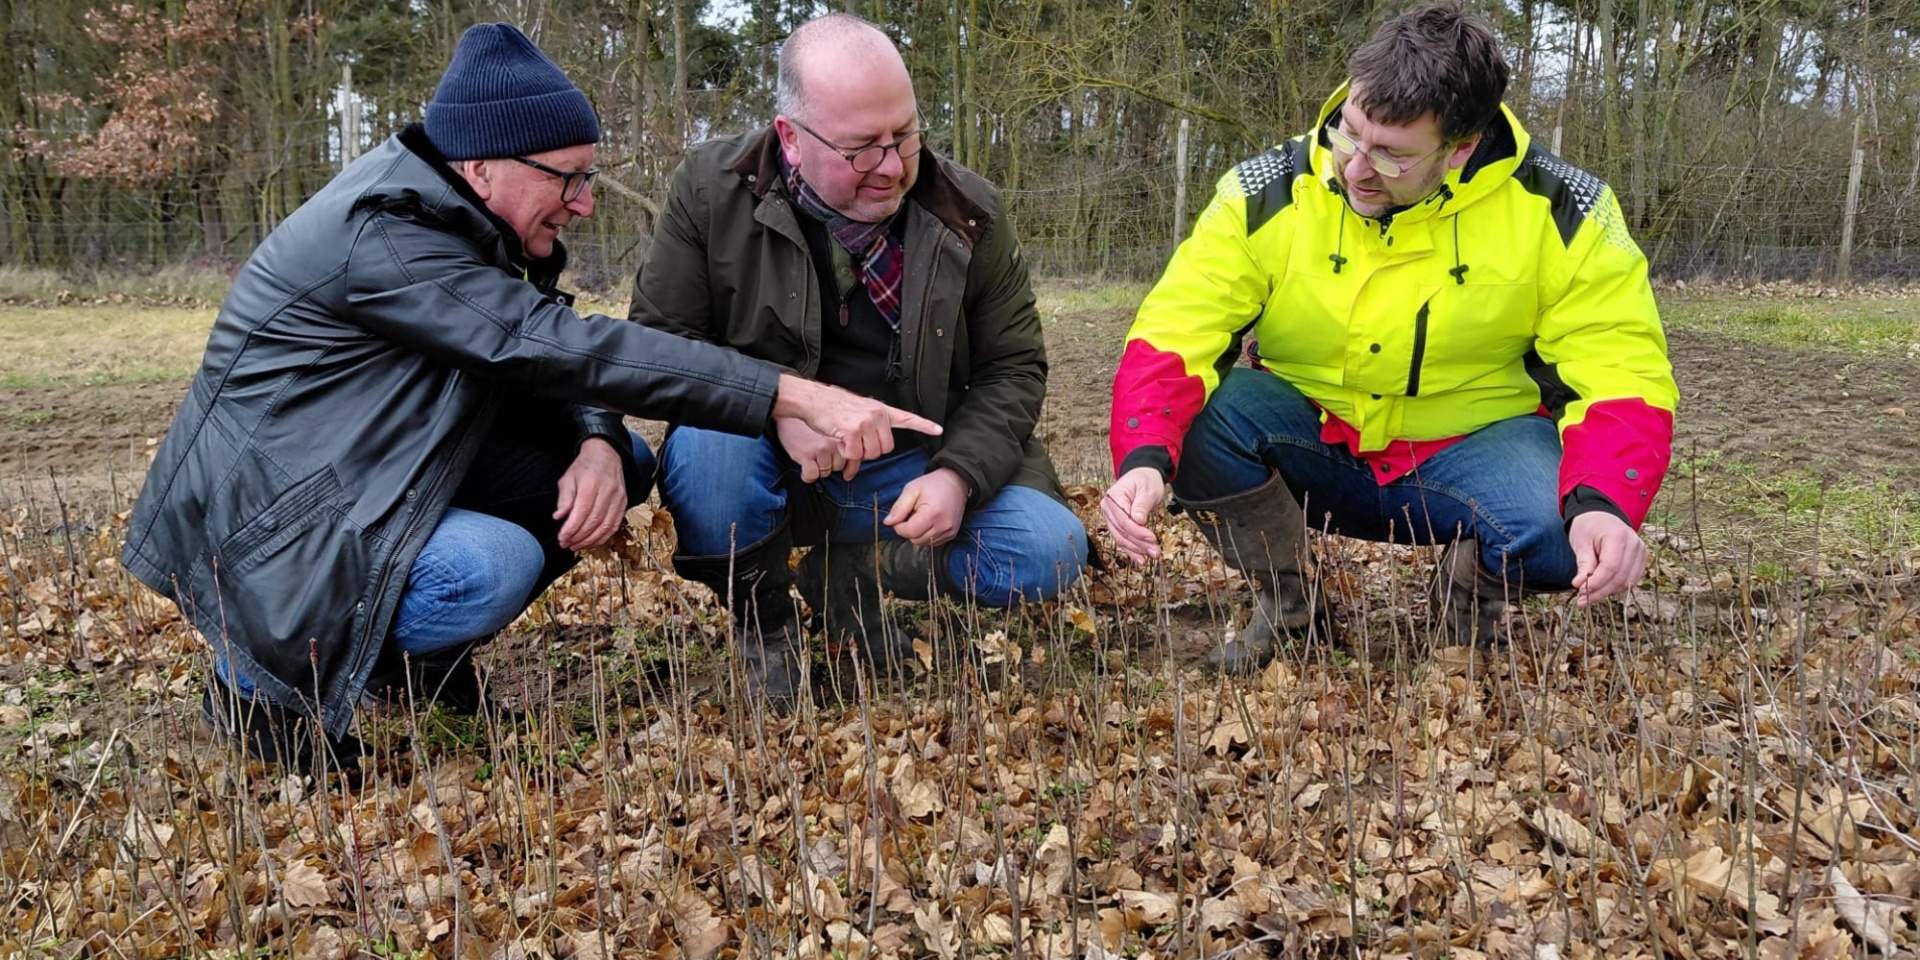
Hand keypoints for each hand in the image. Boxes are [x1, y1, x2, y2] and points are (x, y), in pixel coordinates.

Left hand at [554, 437, 627, 551]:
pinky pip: (614, 526)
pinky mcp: (623, 504)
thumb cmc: (584, 468)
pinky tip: (591, 542)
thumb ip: (564, 499)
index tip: (562, 537)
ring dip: (590, 540)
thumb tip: (559, 517)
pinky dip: (602, 537)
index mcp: (591, 482)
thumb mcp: (568, 478)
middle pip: (594, 521)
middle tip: (566, 544)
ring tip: (577, 546)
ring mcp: (618, 498)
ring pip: (605, 526)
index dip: (571, 528)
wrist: (606, 455)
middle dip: (578, 537)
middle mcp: (607, 490)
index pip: (582, 511)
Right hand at [772, 375, 941, 463]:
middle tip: (855, 440)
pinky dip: (846, 453)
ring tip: (846, 437)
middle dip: (870, 450)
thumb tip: (877, 443)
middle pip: (885, 449)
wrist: (813, 399)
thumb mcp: (859, 409)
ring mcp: (865, 422)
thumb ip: (873, 423)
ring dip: (857, 453)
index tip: (938, 430)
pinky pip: (855, 455)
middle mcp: (877, 414)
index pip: (906, 418)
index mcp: (880, 409)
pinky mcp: (852, 431)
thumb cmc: (832, 406)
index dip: (923, 425)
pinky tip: (839, 439)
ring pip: (871, 454)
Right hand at [776, 416, 852, 481]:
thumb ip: (846, 440)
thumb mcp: (836, 425)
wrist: (792, 410)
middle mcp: (835, 442)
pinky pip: (811, 474)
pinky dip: (807, 474)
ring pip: (825, 472)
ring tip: (811, 453)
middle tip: (819, 451)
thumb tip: (853, 465)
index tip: (847, 474)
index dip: (850, 468)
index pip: (854, 459)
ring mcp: (821, 449)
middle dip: (831, 463)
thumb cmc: (813, 419)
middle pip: (839, 466)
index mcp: (845, 434)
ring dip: (818, 467)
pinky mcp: (806, 454)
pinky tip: (804, 464)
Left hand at [884, 468, 968, 545]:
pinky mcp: (951, 535)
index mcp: (933, 514)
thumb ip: (899, 507)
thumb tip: (888, 522)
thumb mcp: (912, 490)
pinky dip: (926, 534)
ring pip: (923, 543)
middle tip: (913, 513)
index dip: (900, 526)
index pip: (909, 532)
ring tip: (922, 516)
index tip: (901, 516)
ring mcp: (949, 532)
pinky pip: (932, 542)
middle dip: (909, 529)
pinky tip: (929, 521)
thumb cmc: (934, 484)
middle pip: (915, 540)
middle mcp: (943, 526)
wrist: (956, 482)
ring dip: (918, 532)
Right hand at [1100, 466, 1167, 563]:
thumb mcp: (1148, 489)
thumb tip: (1138, 520)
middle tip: (1156, 552)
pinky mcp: (1116, 524)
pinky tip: (1141, 559)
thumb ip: (1142, 505)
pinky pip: (1122, 539)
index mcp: (1113, 497)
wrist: (1142, 476)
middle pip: (1122, 532)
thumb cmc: (1145, 480)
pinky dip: (1132, 550)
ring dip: (1137, 550)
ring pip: (1121, 538)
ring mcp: (1110, 517)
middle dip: (1139, 544)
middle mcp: (1107, 508)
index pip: (1123, 520)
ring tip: (1153, 555)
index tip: (1152, 538)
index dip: (1137, 532)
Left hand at [1568, 511, 1647, 605]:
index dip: (1596, 583)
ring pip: (1627, 582)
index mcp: (1618, 536)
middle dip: (1600, 592)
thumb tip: (1580, 585)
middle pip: (1620, 578)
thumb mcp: (1581, 543)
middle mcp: (1634, 544)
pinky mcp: (1641, 559)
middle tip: (1582, 600)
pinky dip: (1617, 587)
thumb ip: (1583, 564)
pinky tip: (1602, 588)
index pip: (1610, 567)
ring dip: (1608, 592)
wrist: (1600, 517)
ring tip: (1589, 595)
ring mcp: (1641, 552)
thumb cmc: (1588, 528)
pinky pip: (1632, 580)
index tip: (1581, 592)